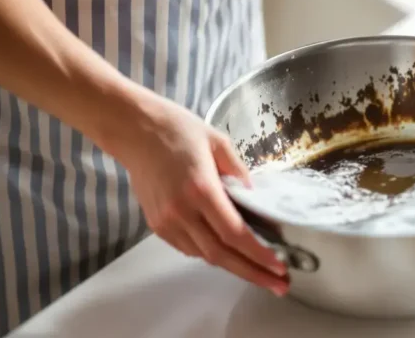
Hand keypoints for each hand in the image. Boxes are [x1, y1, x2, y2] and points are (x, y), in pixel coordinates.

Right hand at [114, 95, 288, 295]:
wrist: (134, 130)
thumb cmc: (178, 130)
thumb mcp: (219, 143)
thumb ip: (239, 174)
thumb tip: (256, 200)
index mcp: (201, 189)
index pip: (235, 234)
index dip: (259, 254)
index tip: (280, 267)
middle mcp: (182, 211)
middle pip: (221, 255)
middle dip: (253, 273)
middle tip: (280, 285)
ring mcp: (166, 221)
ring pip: (205, 255)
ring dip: (234, 266)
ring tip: (260, 270)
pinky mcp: (156, 226)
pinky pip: (189, 248)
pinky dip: (211, 253)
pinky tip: (229, 252)